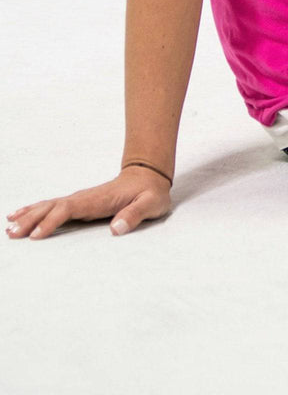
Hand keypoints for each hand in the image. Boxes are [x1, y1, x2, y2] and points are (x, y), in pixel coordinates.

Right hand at [6, 166, 171, 240]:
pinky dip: (35, 210)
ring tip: (9, 227)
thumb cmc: (150, 192)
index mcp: (99, 199)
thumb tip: (117, 228)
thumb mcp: (151, 203)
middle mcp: (85, 198)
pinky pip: (53, 207)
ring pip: (50, 206)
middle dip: (32, 219)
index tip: (36, 235)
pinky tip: (20, 215)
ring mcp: (81, 199)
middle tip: (12, 234)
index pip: (70, 209)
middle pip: (53, 207)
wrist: (149, 175)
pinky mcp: (80, 203)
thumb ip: (135, 214)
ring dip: (29, 215)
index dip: (52, 221)